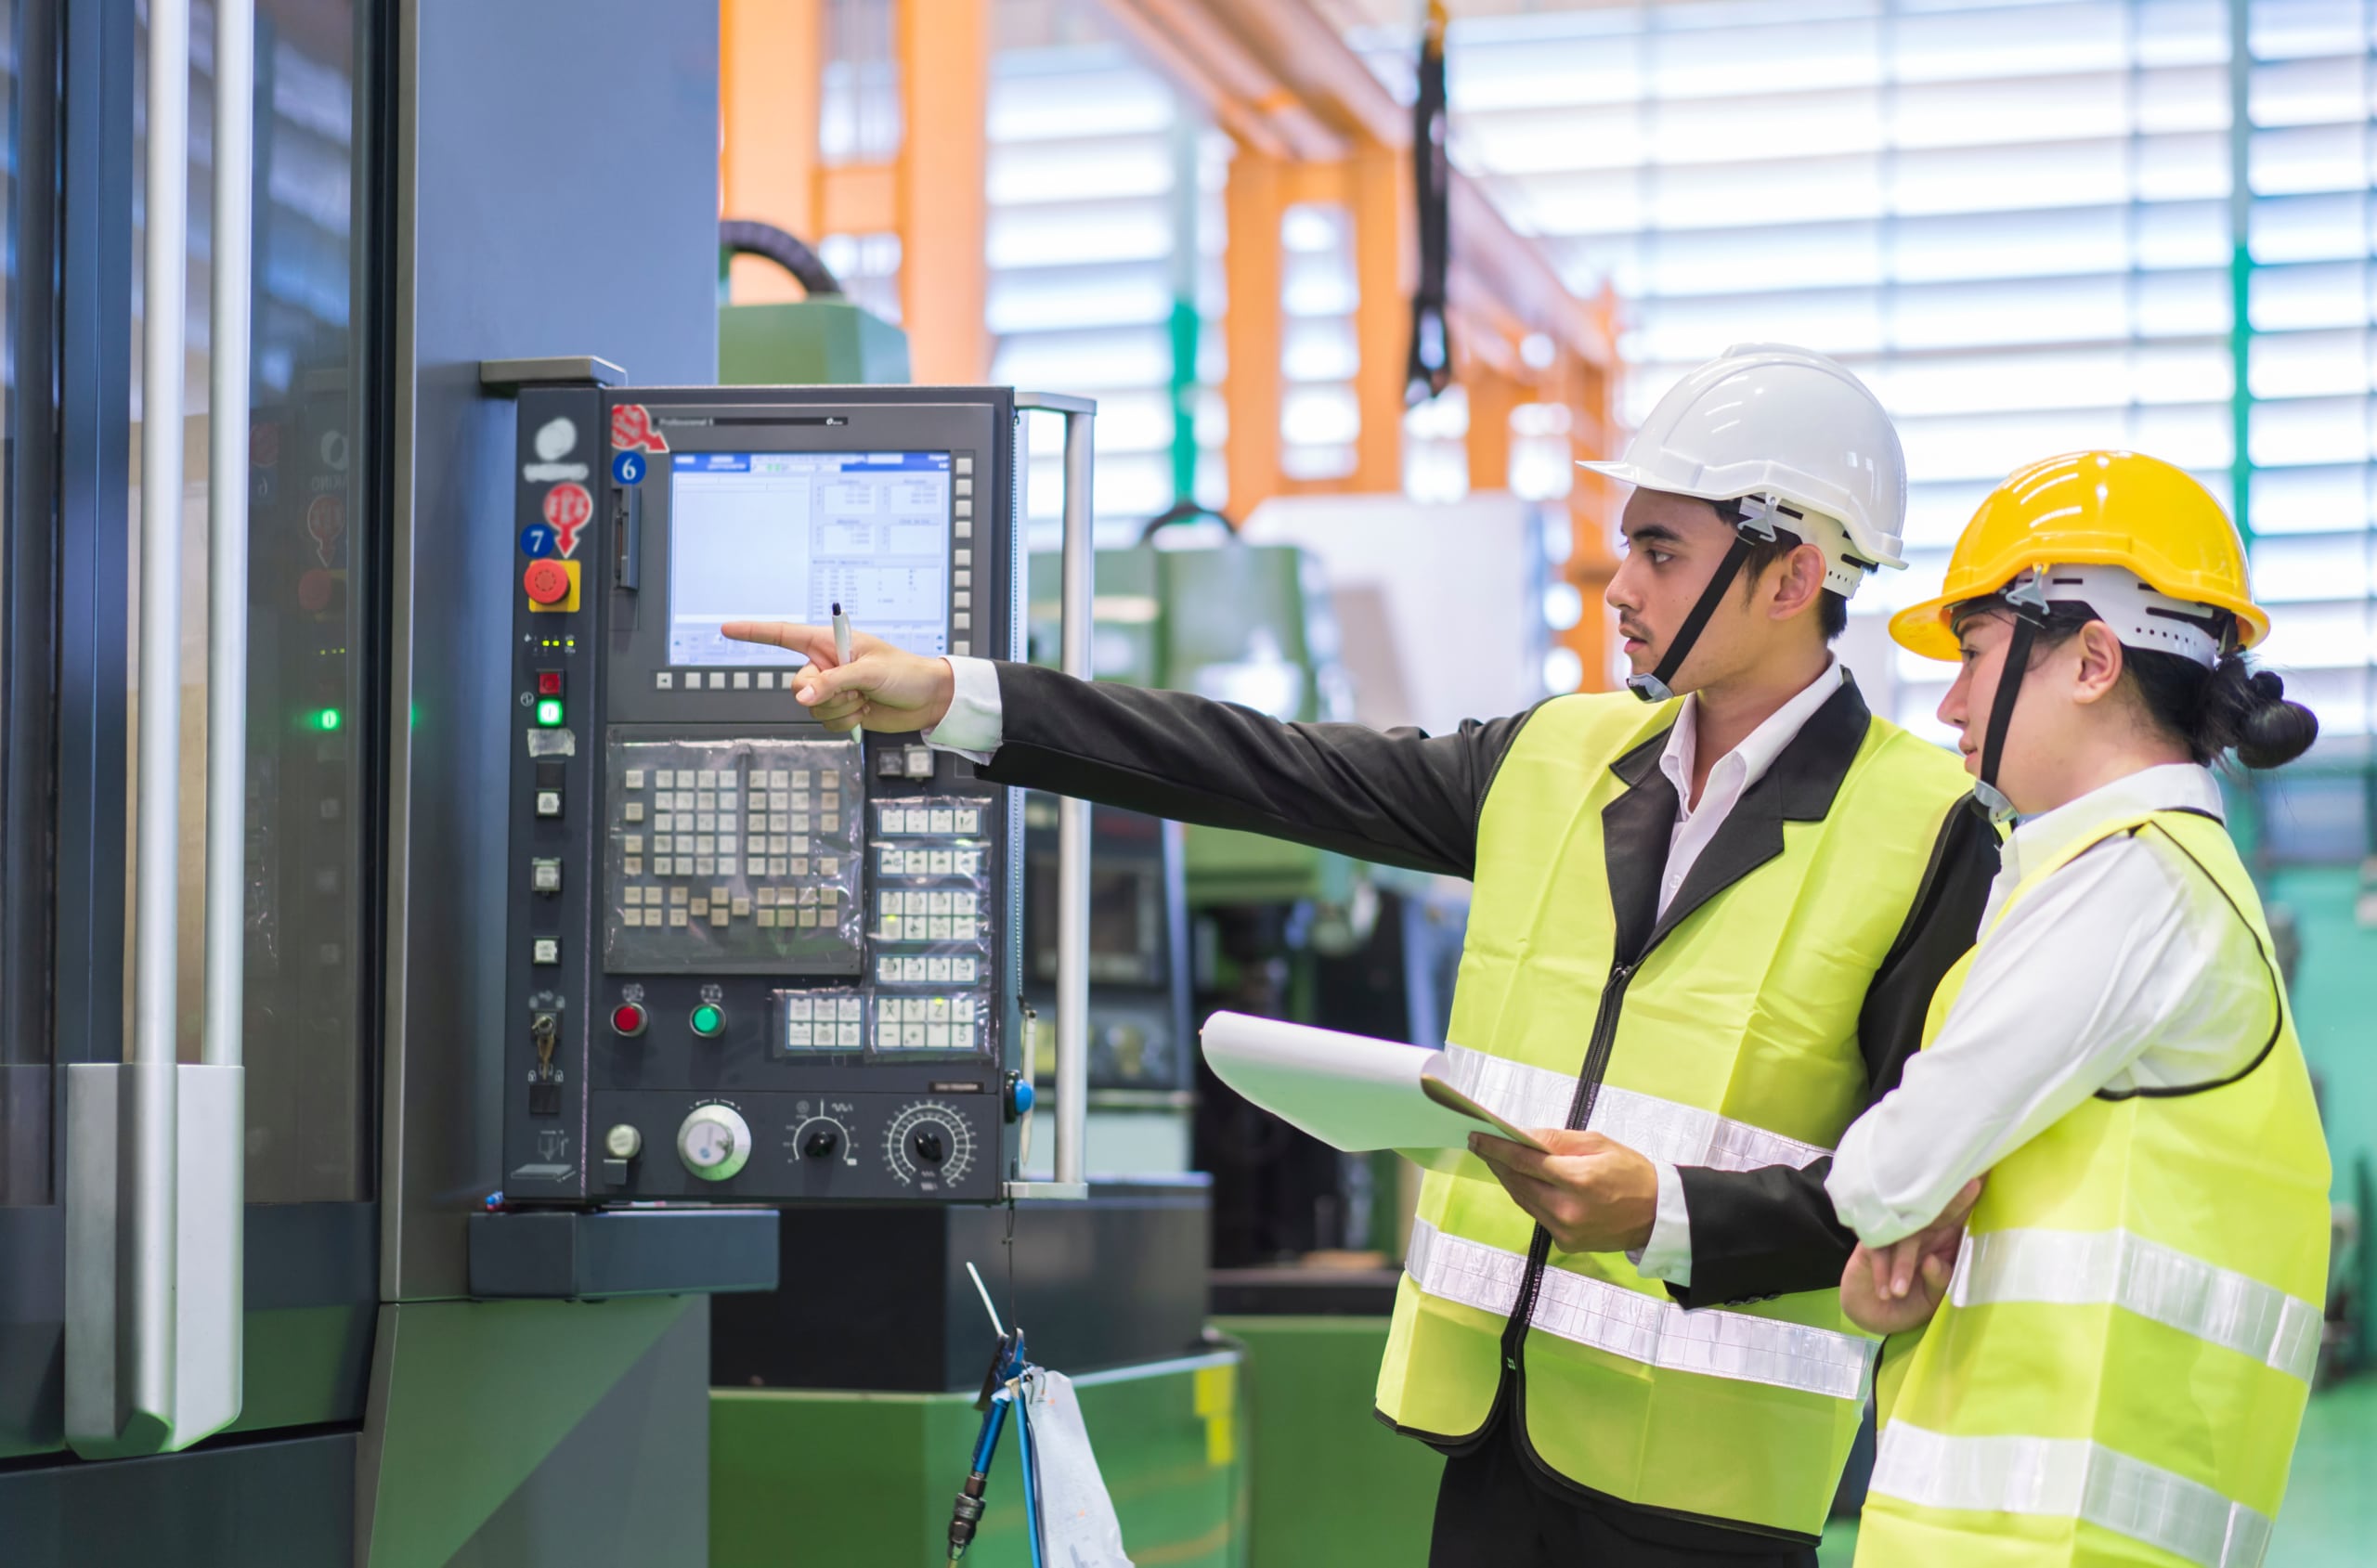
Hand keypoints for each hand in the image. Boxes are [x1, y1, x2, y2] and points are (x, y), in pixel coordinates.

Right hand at [720, 622, 955, 732]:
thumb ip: (833, 682)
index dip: (754, 632)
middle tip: (853, 691)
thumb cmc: (905, 673)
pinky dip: (845, 722)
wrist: (928, 699)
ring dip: (840, 710)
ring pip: (811, 709)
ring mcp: (832, 689)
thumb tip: (803, 699)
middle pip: (797, 684)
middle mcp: (826, 664)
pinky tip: (865, 713)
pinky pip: (826, 723)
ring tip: (865, 699)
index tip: (726, 629)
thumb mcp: (870, 672)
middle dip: (822, 694)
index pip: (784, 634)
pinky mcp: (841, 710)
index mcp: (830, 642)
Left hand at [1466, 1130, 1657, 1253]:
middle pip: (1518, 1182)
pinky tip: (1522, 1182)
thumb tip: (1523, 1135)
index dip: (1497, 1149)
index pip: (1525, 1161)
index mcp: (1579, 1180)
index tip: (1477, 1137)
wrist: (1658, 1215)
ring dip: (1509, 1180)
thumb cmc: (1631, 1173)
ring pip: (1524, 1200)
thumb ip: (1557, 1140)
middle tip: (1481, 1145)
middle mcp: (1568, 1210)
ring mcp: (1565, 1230)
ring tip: (1497, 1161)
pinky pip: (1537, 1215)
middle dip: (1497, 1163)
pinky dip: (1527, 1197)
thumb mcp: (1598, 1144)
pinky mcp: (1566, 1243)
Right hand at [1838, 1177, 1981, 1335]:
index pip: (1958, 1216)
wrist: (1874, 1315)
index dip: (1969, 1199)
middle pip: (1936, 1211)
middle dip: (1954, 1201)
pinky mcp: (1872, 1243)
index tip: (1984, 1181)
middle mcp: (1921, 1232)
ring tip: (1901, 1291)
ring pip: (1904, 1236)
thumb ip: (1939, 1279)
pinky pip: (1878, 1250)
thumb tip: (1932, 1261)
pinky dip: (1882, 1272)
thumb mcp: (1932, 1297)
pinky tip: (1885, 1292)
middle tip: (1974, 1186)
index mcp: (1942, 1240)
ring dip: (1902, 1264)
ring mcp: (1896, 1235)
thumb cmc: (1909, 1303)